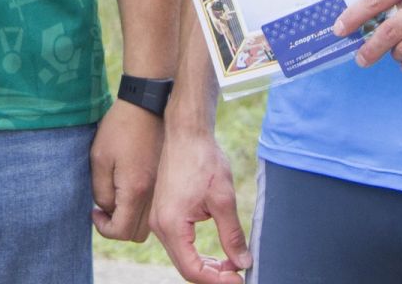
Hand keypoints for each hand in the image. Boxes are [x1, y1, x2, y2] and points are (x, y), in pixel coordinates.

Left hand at [90, 99, 162, 241]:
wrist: (147, 105)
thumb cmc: (120, 128)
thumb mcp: (99, 159)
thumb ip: (101, 192)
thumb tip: (107, 210)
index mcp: (136, 191)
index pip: (121, 231)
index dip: (104, 228)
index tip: (94, 212)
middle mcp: (154, 195)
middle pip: (137, 234)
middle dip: (118, 227)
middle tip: (104, 208)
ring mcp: (163, 189)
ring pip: (148, 224)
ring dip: (131, 219)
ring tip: (117, 198)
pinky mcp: (167, 181)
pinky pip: (155, 208)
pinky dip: (142, 208)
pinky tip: (130, 189)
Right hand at [150, 127, 249, 282]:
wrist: (186, 133)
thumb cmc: (203, 160)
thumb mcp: (223, 199)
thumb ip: (232, 235)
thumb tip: (243, 263)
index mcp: (171, 225)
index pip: (192, 270)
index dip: (217, 280)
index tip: (239, 279)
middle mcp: (159, 226)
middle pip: (185, 267)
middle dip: (213, 276)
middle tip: (238, 275)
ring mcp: (158, 219)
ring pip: (181, 257)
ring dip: (205, 266)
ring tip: (231, 265)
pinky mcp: (163, 213)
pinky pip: (178, 244)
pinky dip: (197, 253)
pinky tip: (216, 252)